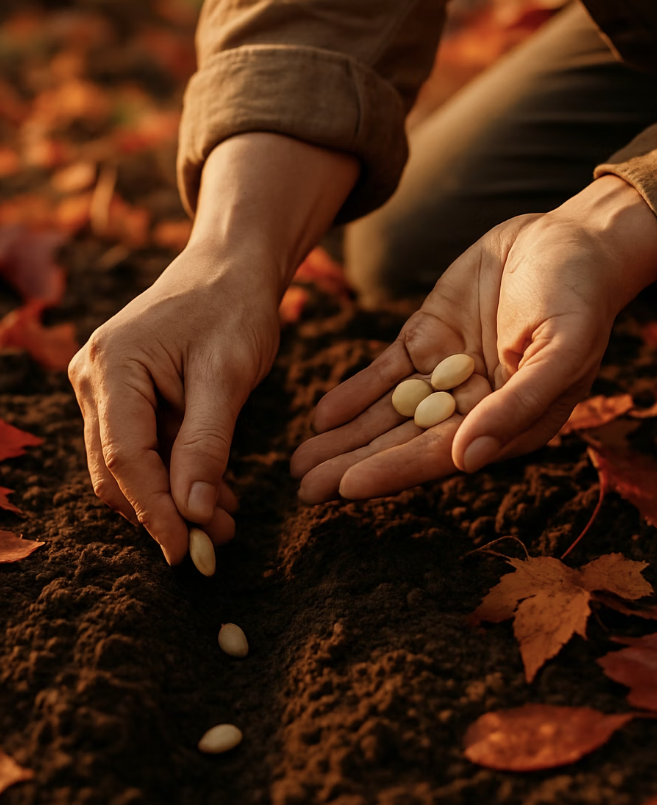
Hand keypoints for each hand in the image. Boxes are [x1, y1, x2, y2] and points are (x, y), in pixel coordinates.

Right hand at [69, 133, 358, 562]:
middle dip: (165, 512)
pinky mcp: (120, 396)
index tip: (188, 552)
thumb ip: (207, 446)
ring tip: (226, 522)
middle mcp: (93, 378)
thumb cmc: (234, 308)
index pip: (125, 459)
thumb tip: (194, 515)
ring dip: (172, 500)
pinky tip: (216, 491)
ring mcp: (101, 387)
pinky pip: (141, 450)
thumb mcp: (228, 376)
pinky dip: (174, 476)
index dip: (155, 513)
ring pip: (127, 467)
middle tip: (217, 542)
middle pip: (117, 470)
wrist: (229, 267)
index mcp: (113, 366)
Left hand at [292, 176, 656, 502]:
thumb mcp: (561, 350)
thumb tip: (466, 458)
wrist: (571, 240)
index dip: (392, 471)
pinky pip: (384, 374)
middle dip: (353, 465)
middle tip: (305, 489)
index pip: (440, 456)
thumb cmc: (581, 298)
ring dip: (343, 437)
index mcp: (506, 423)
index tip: (346, 488)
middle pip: (402, 442)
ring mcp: (444, 374)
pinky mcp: (426, 340)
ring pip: (385, 412)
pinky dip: (353, 394)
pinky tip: (321, 417)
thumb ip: (517, 404)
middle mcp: (470, 408)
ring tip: (298, 461)